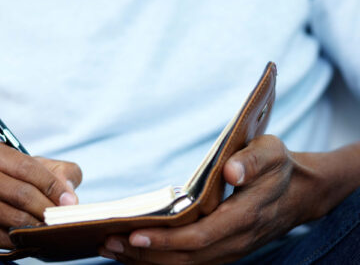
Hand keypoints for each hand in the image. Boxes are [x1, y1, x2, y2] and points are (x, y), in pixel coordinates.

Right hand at [0, 140, 81, 247]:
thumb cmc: (12, 177)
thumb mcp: (34, 164)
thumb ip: (60, 172)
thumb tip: (69, 197)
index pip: (28, 168)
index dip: (53, 185)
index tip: (70, 201)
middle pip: (21, 194)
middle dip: (47, 207)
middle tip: (62, 217)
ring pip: (13, 218)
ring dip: (37, 225)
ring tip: (50, 227)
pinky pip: (1, 237)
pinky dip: (21, 240)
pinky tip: (32, 237)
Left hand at [100, 135, 323, 264]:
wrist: (298, 193)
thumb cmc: (279, 167)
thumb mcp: (272, 152)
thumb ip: (253, 160)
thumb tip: (230, 171)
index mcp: (245, 216)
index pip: (200, 236)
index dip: (167, 239)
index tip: (134, 233)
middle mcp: (235, 240)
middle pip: (186, 257)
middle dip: (145, 253)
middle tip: (107, 242)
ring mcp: (229, 249)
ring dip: (146, 260)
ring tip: (111, 248)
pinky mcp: (222, 250)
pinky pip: (188, 262)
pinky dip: (159, 260)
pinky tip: (134, 251)